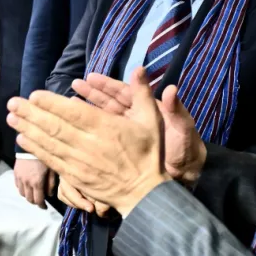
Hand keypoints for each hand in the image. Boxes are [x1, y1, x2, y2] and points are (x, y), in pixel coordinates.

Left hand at [8, 67, 171, 216]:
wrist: (144, 192)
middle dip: (30, 113)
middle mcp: (88, 143)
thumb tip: (139, 68)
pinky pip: (51, 160)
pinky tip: (22, 139)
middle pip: (54, 125)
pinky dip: (35, 149)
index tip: (34, 94)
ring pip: (49, 142)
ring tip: (11, 117)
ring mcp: (79, 161)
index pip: (72, 112)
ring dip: (27, 128)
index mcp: (105, 127)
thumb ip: (142, 94)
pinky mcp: (74, 176)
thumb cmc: (148, 154)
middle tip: (12, 102)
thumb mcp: (152, 121)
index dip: (51, 103)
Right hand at [13, 157, 55, 209]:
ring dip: (28, 196)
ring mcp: (19, 178)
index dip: (42, 206)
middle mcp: (27, 183)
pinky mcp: (15, 173)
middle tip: (40, 200)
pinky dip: (22, 189)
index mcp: (37, 183)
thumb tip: (49, 195)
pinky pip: (17, 186)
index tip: (45, 207)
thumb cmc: (44, 158)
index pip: (38, 200)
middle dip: (35, 202)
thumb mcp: (52, 170)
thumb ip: (51, 184)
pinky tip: (26, 186)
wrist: (30, 145)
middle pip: (29, 199)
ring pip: (22, 193)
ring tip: (33, 193)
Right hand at [72, 71, 205, 185]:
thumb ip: (176, 110)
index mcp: (148, 111)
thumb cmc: (186, 151)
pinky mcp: (123, 149)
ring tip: (70, 102)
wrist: (186, 177)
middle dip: (93, 94)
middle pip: (110, 103)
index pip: (125, 94)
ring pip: (105, 118)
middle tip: (74, 85)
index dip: (108, 85)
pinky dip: (92, 131)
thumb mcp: (183, 130)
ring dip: (89, 110)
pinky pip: (105, 137)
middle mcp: (135, 120)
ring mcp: (128, 135)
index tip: (91, 78)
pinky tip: (78, 128)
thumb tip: (170, 88)